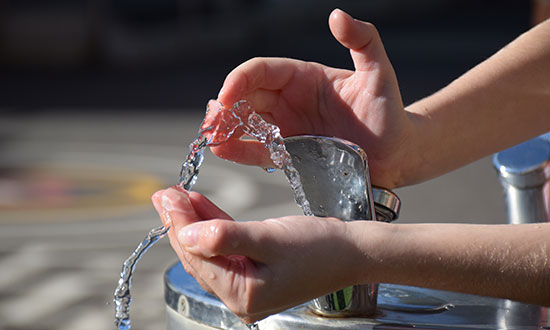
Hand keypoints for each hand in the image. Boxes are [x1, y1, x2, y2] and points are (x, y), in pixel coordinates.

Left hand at [152, 187, 364, 322]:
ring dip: (194, 221)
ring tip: (176, 195)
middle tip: (163, 194)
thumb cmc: (319, 248)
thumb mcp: (270, 239)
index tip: (165, 197)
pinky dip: (214, 224)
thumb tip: (186, 234)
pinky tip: (200, 205)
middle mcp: (241, 295)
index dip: (179, 225)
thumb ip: (226, 237)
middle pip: (200, 254)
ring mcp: (248, 283)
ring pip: (211, 248)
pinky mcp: (255, 269)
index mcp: (243, 296)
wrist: (352, 251)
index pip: (199, 256)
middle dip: (180, 222)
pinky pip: (227, 245)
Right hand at [212, 9, 411, 188]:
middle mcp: (290, 100)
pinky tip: (222, 150)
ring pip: (247, 122)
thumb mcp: (379, 72)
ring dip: (226, 127)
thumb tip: (337, 15)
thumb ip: (363, 40)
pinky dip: (239, 150)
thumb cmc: (388, 111)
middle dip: (225, 106)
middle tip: (211, 121)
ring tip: (210, 137)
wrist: (396, 152)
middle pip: (247, 96)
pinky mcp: (289, 153)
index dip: (239, 80)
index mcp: (303, 77)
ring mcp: (287, 127)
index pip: (261, 71)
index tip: (226, 96)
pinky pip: (259, 150)